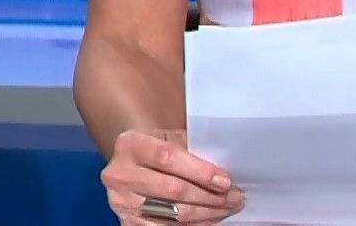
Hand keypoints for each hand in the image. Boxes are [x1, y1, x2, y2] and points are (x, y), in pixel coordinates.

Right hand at [101, 128, 242, 223]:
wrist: (129, 164)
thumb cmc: (155, 148)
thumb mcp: (167, 138)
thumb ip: (190, 149)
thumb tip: (224, 172)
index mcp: (130, 145)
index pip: (168, 158)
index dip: (200, 171)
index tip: (225, 180)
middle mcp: (120, 174)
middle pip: (173, 189)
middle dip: (210, 196)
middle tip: (235, 197)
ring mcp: (122, 203)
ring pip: (174, 215)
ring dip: (208, 214)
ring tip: (228, 208)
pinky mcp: (128, 224)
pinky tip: (210, 219)